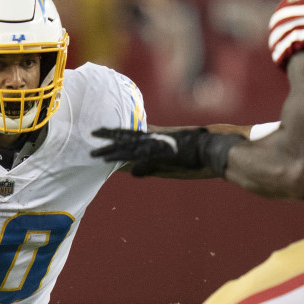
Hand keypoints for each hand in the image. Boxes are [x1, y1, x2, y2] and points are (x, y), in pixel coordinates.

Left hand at [91, 127, 241, 176]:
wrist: (212, 149)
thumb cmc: (197, 154)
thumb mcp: (170, 160)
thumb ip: (151, 165)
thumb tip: (133, 171)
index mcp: (157, 138)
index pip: (132, 134)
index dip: (116, 133)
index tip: (101, 132)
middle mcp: (155, 139)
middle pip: (126, 137)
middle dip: (108, 138)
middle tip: (91, 136)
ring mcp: (158, 145)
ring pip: (129, 146)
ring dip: (112, 150)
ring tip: (95, 153)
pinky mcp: (162, 153)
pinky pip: (140, 156)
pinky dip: (127, 158)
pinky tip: (115, 162)